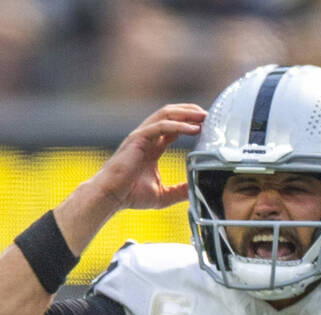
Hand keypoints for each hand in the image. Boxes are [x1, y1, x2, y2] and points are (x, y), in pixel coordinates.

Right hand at [93, 103, 207, 211]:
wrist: (111, 196)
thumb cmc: (130, 195)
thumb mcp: (163, 195)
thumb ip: (179, 191)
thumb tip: (196, 191)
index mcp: (153, 147)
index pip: (174, 127)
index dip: (190, 123)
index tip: (207, 125)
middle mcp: (148, 137)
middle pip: (172, 115)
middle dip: (191, 112)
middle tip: (209, 116)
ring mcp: (142, 135)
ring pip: (167, 114)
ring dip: (187, 113)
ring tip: (203, 117)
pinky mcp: (138, 138)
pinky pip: (161, 126)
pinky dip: (179, 125)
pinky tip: (193, 128)